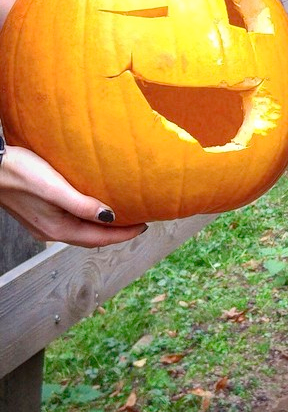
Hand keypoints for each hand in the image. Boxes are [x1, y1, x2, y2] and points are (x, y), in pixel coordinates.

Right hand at [0, 145, 146, 246]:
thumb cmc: (20, 173)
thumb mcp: (55, 188)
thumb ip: (82, 205)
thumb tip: (110, 217)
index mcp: (58, 228)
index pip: (99, 238)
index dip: (124, 234)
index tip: (145, 226)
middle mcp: (52, 231)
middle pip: (92, 238)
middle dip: (116, 232)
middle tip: (139, 220)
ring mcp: (44, 223)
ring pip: (81, 230)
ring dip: (102, 225)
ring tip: (122, 213)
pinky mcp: (39, 212)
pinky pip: (71, 221)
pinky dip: (88, 218)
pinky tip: (93, 205)